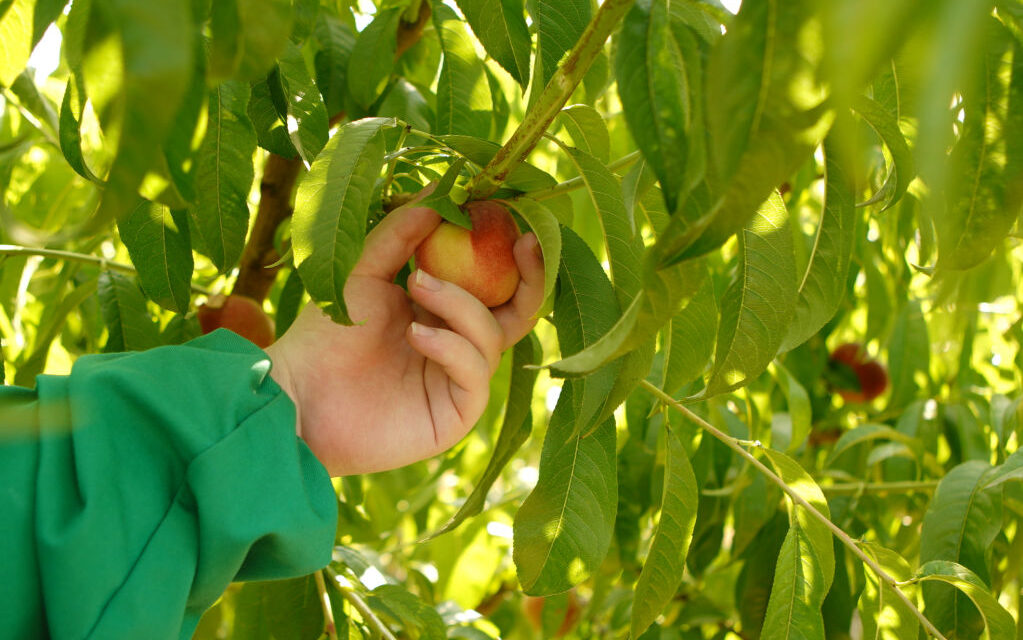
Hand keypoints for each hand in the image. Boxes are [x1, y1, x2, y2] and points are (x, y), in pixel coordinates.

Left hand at [265, 202, 544, 475]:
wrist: (297, 393)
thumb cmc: (326, 333)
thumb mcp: (365, 269)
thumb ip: (401, 231)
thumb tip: (441, 189)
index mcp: (442, 311)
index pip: (495, 284)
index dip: (513, 255)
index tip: (514, 218)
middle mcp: (458, 345)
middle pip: (518, 314)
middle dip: (530, 280)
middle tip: (522, 245)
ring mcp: (457, 381)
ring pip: (493, 337)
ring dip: (461, 304)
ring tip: (416, 285)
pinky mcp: (454, 415)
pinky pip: (476, 374)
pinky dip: (452, 346)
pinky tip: (416, 334)